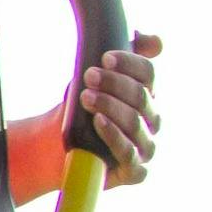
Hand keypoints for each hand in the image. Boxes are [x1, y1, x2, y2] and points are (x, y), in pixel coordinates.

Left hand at [74, 33, 161, 183]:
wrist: (56, 147)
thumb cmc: (80, 109)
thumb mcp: (95, 79)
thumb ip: (120, 56)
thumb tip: (154, 40)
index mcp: (147, 95)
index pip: (148, 74)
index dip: (129, 64)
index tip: (103, 57)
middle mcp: (151, 120)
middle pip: (141, 97)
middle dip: (114, 84)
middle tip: (88, 76)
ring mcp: (145, 147)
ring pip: (135, 123)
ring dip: (110, 106)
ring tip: (86, 97)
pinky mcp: (135, 171)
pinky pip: (130, 155)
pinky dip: (115, 137)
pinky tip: (99, 123)